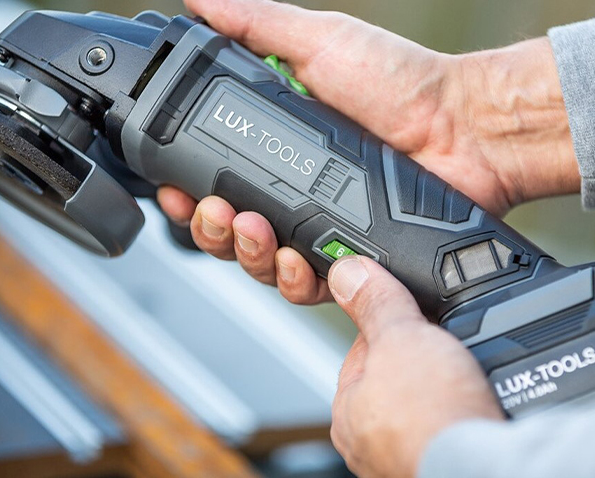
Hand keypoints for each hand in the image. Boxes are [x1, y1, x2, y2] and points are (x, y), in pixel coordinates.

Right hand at [159, 0, 578, 303]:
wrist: (464, 128)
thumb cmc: (402, 85)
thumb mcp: (321, 42)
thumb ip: (258, 27)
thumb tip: (201, 3)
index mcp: (278, 151)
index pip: (216, 181)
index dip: (189, 193)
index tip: (177, 190)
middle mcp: (293, 195)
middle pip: (230, 233)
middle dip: (211, 230)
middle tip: (215, 210)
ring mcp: (320, 228)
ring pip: (262, 263)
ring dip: (245, 253)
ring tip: (252, 228)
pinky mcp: (349, 257)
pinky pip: (309, 285)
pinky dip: (293, 279)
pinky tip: (295, 258)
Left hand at [327, 256, 503, 477]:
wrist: (488, 472)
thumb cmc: (433, 417)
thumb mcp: (402, 336)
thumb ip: (376, 303)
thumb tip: (348, 272)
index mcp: (348, 410)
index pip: (363, 352)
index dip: (390, 325)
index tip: (411, 314)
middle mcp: (370, 443)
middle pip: (394, 379)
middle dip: (418, 359)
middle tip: (444, 348)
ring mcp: (404, 460)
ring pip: (421, 406)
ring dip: (440, 387)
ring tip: (463, 377)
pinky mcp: (439, 471)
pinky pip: (445, 429)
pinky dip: (457, 414)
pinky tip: (472, 406)